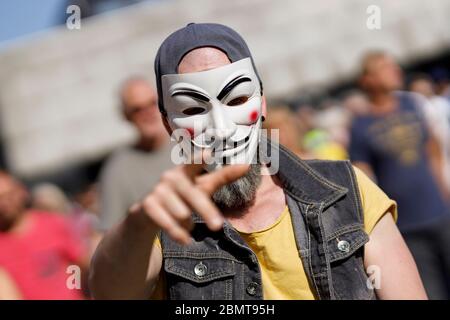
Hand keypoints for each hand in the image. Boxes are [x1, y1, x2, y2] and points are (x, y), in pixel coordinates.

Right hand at [130, 152, 249, 244]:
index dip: (200, 159)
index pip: (193, 163)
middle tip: (217, 226)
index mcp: (185, 170)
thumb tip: (247, 165)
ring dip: (188, 224)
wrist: (149, 212)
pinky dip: (179, 234)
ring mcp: (157, 191)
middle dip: (206, 212)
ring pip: (182, 214)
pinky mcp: (147, 205)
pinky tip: (185, 240)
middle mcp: (169, 177)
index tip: (208, 153)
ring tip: (187, 224)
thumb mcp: (202, 186)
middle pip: (194, 196)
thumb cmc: (182, 195)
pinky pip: (168, 224)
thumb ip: (222, 176)